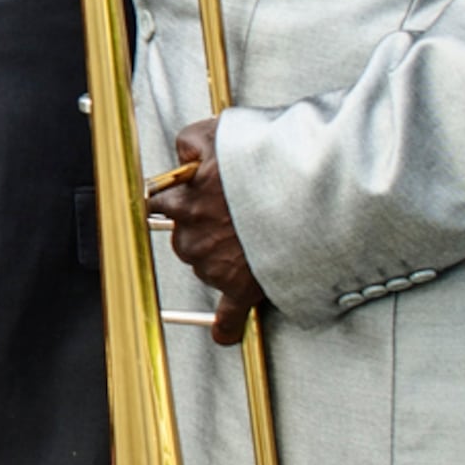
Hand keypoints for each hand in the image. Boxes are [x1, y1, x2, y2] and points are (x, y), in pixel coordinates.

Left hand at [147, 117, 264, 344]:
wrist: (304, 191)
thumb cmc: (263, 159)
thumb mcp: (217, 131)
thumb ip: (190, 141)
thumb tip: (182, 153)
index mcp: (184, 198)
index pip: (159, 201)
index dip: (175, 197)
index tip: (180, 197)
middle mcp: (193, 234)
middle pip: (183, 237)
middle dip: (201, 228)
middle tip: (230, 215)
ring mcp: (216, 263)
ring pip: (204, 266)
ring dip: (218, 257)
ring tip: (249, 238)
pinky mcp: (243, 287)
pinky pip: (229, 314)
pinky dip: (228, 325)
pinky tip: (225, 333)